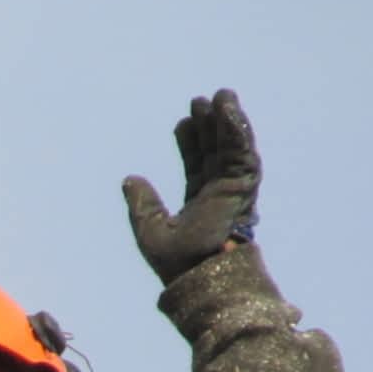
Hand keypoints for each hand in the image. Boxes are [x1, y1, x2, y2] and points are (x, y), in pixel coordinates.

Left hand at [122, 89, 261, 284]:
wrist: (197, 274)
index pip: (197, 164)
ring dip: (228, 121)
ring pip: (233, 148)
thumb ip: (142, 203)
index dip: (191, 142)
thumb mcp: (149, 228)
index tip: (183, 122)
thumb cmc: (176, 263)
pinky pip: (242, 152)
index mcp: (201, 202)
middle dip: (210, 126)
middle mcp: (220, 194)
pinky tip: (228, 110)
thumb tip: (129, 179)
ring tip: (220, 97)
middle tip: (200, 101)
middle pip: (216, 151)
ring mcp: (234, 190)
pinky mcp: (243, 187)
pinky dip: (237, 130)